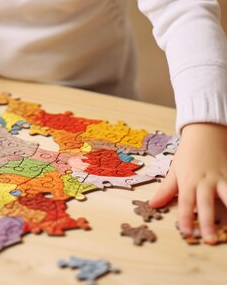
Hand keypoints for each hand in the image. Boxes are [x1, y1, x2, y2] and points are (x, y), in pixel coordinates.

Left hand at [149, 122, 226, 242]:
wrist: (205, 133)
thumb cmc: (188, 154)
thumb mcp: (174, 170)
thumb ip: (165, 190)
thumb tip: (152, 204)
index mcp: (188, 180)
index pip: (185, 201)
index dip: (185, 217)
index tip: (186, 232)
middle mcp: (205, 181)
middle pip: (205, 202)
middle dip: (207, 221)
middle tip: (210, 239)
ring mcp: (221, 178)